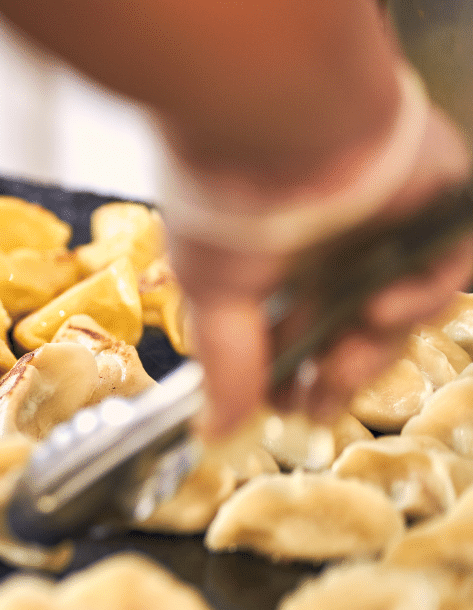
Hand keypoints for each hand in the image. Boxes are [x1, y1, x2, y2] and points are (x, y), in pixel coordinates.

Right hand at [166, 86, 472, 437]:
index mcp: (283, 266)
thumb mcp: (212, 295)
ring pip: (403, 311)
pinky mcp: (437, 207)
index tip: (288, 410)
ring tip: (347, 348)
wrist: (280, 126)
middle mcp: (337, 249)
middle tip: (320, 401)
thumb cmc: (232, 203)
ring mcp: (389, 229)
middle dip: (339, 377)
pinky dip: (420, 296)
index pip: (302, 337)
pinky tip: (382, 304)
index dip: (300, 381)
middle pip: (357, 336)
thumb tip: (212, 432)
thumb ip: (226, 366)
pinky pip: (447, 270)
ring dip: (375, 344)